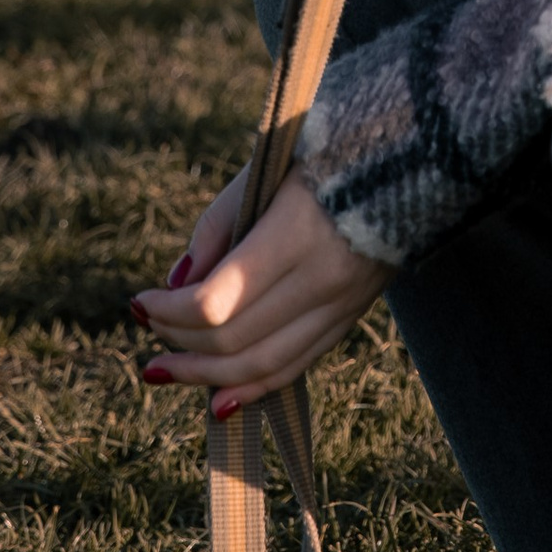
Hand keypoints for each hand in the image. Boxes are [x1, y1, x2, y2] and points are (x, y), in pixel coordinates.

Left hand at [133, 169, 392, 411]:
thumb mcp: (266, 169)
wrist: (412, 156)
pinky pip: (297, 365)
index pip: (217, 301)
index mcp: (297, 233)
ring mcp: (342, 304)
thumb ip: (218, 224)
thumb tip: (178, 281)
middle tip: (145, 328)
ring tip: (162, 372)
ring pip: (264, 364)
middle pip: (235, 338)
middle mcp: (323, 278)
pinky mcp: (351, 317)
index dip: (169, 310)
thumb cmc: (323, 151)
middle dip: (178, 341)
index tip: (140, 299)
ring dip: (205, 376)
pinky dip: (253, 387)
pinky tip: (217, 399)